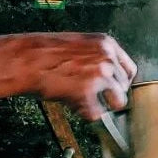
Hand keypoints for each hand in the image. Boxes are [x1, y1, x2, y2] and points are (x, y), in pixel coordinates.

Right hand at [13, 33, 137, 119]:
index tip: (117, 89)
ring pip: (118, 102)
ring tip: (85, 101)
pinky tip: (73, 103)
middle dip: (110, 95)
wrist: (27, 59)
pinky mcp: (86, 93)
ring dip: (103, 105)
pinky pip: (97, 114)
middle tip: (94, 97)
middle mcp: (106, 58)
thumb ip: (97, 57)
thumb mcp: (79, 44)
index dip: (122, 82)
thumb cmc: (46, 52)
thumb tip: (107, 75)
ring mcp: (98, 76)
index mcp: (105, 44)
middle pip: (124, 87)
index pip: (130, 69)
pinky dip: (85, 113)